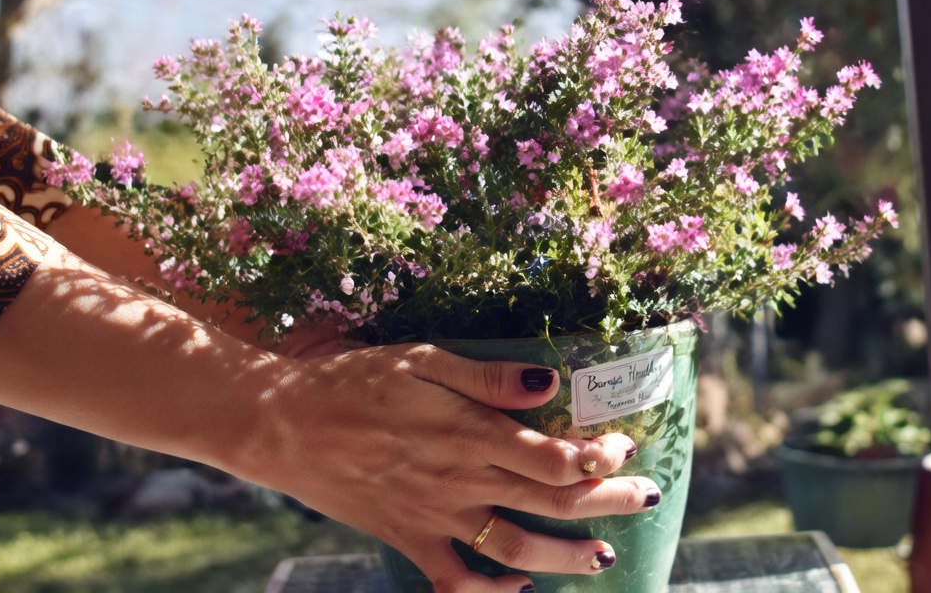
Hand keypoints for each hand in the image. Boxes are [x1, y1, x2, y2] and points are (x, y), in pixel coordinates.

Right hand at [237, 342, 659, 592]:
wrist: (281, 424)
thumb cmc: (353, 381)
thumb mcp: (422, 359)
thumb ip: (488, 377)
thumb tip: (549, 381)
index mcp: (468, 433)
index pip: (553, 456)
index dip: (598, 456)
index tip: (625, 445)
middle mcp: (459, 481)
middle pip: (549, 500)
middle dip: (608, 501)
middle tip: (649, 497)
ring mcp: (434, 516)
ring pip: (515, 547)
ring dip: (565, 555)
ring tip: (604, 558)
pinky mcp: (407, 537)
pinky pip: (454, 580)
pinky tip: (518, 588)